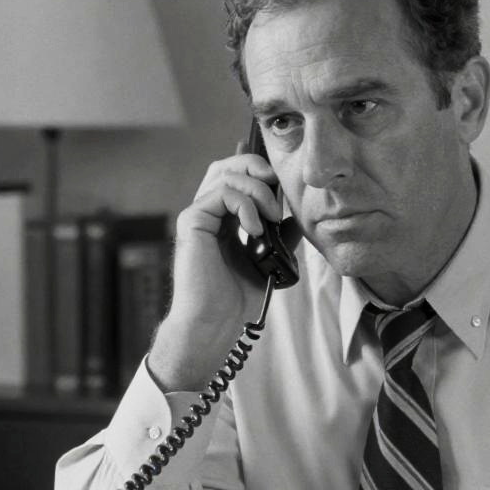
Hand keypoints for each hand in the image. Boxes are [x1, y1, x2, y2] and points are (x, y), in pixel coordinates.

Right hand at [147, 142, 280, 390]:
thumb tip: (298, 216)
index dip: (259, 169)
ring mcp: (198, 216)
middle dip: (257, 168)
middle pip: (227, 166)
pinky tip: (255, 228)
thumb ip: (280, 236)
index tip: (283, 185)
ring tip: (272, 215)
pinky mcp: (192, 222)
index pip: (237, 177)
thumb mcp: (269, 261)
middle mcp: (209, 213)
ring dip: (257, 189)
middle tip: (278, 190)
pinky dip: (245, 205)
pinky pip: (221, 193)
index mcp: (224, 220)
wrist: (215, 322)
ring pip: (225, 174)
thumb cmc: (235, 299)